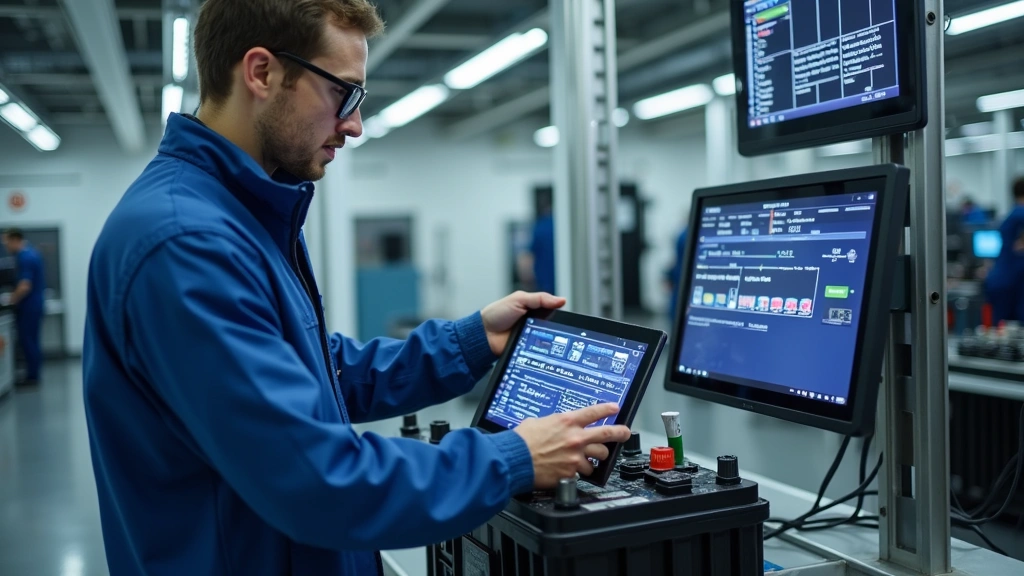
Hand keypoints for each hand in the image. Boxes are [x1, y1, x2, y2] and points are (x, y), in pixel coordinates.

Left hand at [481, 291, 565, 354]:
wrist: (484, 334)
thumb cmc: (496, 314)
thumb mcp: (519, 299)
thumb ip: (540, 299)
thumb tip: (561, 300)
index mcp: (533, 310)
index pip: (553, 312)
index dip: (560, 314)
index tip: (568, 318)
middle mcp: (534, 324)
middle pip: (552, 327)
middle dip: (556, 329)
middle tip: (559, 330)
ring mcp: (531, 337)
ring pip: (548, 341)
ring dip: (550, 341)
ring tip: (553, 340)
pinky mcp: (528, 350)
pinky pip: (539, 352)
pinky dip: (543, 351)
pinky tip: (547, 351)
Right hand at [513, 403, 630, 488]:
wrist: (515, 459)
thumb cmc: (522, 441)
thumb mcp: (537, 423)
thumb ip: (553, 424)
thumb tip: (555, 427)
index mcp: (566, 421)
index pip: (594, 412)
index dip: (607, 409)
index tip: (615, 408)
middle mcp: (575, 437)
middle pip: (608, 434)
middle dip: (621, 433)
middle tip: (625, 433)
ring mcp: (576, 456)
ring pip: (599, 457)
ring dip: (595, 458)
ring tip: (589, 459)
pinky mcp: (572, 472)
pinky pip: (583, 473)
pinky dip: (579, 472)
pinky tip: (572, 471)